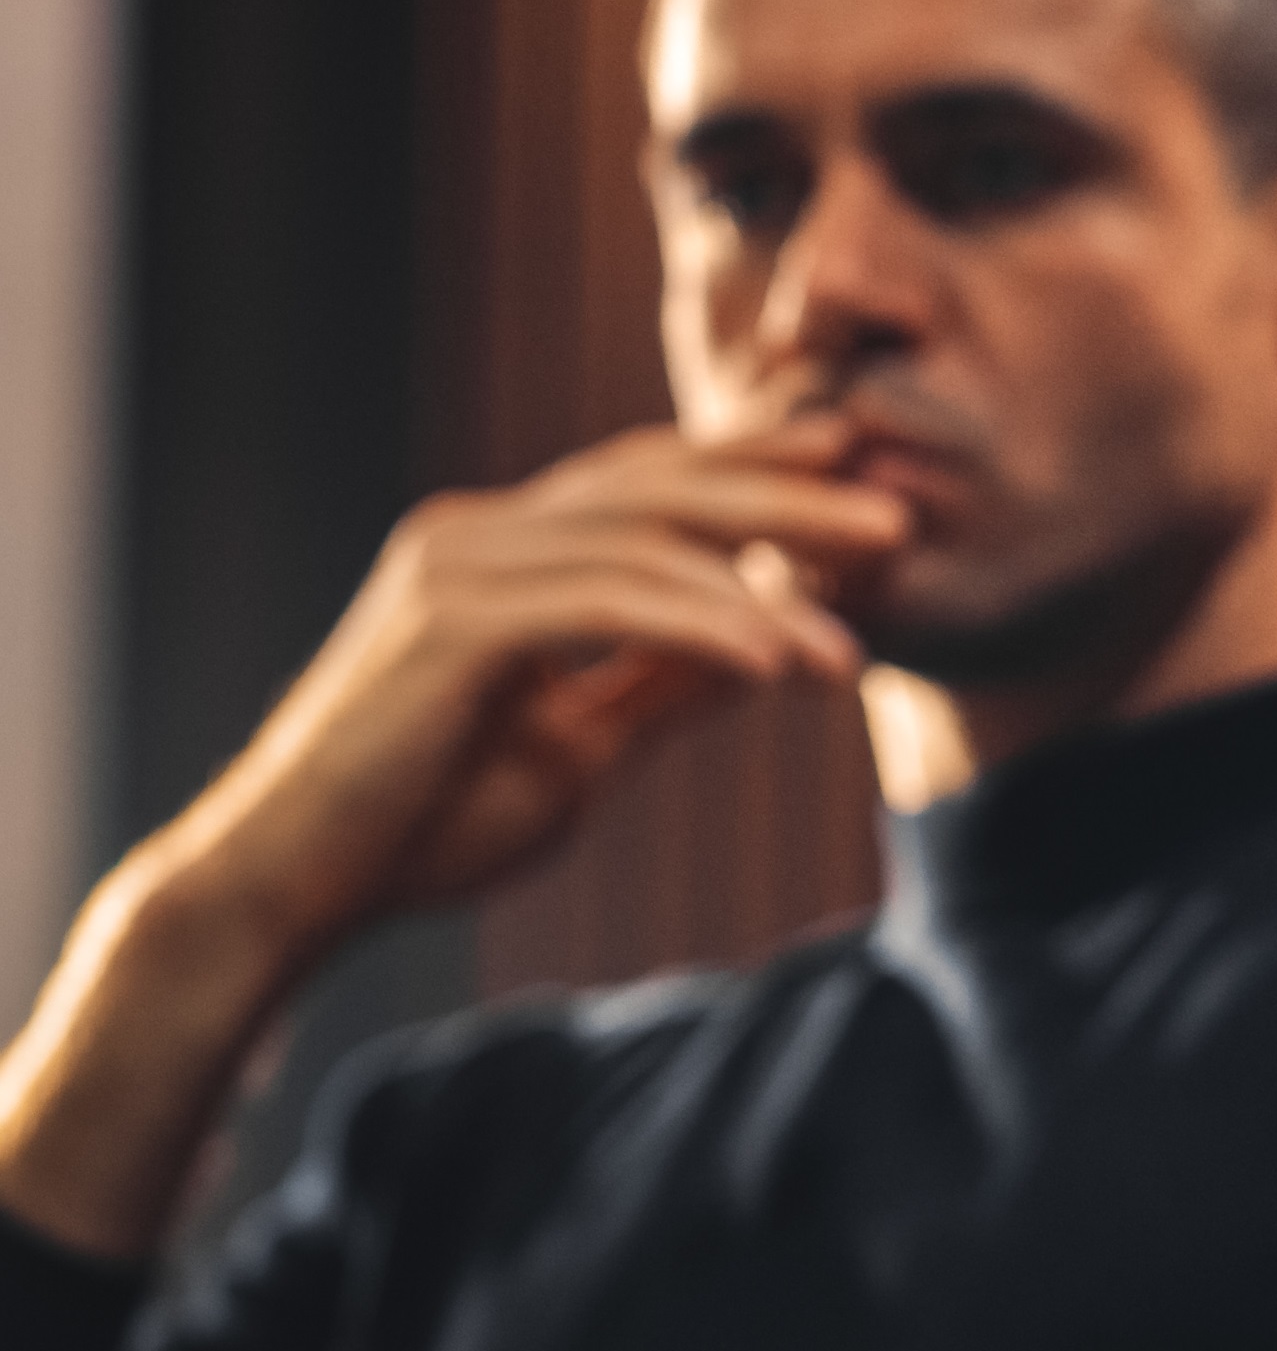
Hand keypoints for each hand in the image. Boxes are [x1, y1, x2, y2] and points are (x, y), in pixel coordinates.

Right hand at [0, 422, 904, 1259]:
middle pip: (658, 487)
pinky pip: (603, 604)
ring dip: (764, 584)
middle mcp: (477, 534)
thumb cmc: (428, 821)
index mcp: (506, 552)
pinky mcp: (449, 624)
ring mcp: (457, 567)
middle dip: (786, 495)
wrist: (302, 883)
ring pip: (642, 540)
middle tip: (898, 518)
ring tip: (856, 641)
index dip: (753, 469)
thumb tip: (769, 652)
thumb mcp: (579, 747)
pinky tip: (778, 665)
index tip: (856, 467)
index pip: (648, 486)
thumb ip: (662, 688)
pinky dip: (699, 627)